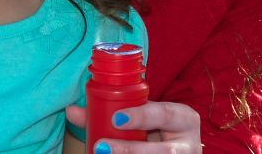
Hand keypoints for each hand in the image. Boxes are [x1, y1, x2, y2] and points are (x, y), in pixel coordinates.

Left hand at [65, 102, 201, 152]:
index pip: (165, 113)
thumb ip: (111, 112)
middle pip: (164, 152)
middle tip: (101, 146)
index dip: (141, 116)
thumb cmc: (156, 130)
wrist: (176, 150)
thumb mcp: (142, 118)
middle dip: (131, 150)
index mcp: (183, 118)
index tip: (116, 118)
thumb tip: (72, 111)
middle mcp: (189, 144)